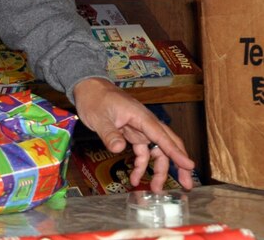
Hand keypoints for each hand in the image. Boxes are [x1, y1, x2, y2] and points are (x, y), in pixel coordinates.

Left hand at [72, 77, 195, 191]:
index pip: (162, 135)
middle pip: (167, 143)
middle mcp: (144, 122)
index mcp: (140, 116)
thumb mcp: (99, 117)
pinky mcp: (132, 133)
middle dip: (178, 163)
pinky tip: (134, 177)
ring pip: (156, 150)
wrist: (88, 87)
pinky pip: (142, 151)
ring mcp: (139, 128)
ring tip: (155, 189)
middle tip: (187, 183)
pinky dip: (141, 165)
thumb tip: (118, 149)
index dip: (176, 152)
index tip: (189, 166)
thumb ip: (109, 133)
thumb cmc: (94, 98)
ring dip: (158, 169)